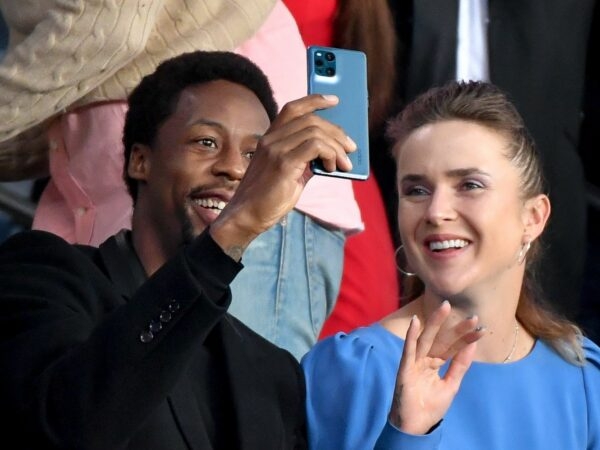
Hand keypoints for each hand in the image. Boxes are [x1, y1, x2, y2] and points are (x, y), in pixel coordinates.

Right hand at [210, 94, 354, 253]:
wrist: (247, 216)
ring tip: (344, 163)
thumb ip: (306, 160)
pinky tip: (333, 168)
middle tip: (351, 147)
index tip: (334, 100)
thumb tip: (332, 154)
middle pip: (311, 119)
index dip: (315, 100)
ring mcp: (275, 149)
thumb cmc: (268, 198)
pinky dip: (330, 154)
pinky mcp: (283, 163)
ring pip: (316, 132)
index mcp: (270, 138)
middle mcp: (271, 139)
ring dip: (337, 146)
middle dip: (337, 132)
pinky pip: (315, 146)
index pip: (293, 108)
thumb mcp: (290, 173)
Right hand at [388, 301, 484, 434]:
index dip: (466, 339)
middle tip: (472, 317)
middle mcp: (425, 359)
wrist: (416, 426)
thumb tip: (472, 346)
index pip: (453, 347)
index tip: (481, 329)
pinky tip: (416, 322)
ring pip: (427, 339)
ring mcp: (415, 362)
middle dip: (456, 328)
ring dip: (435, 323)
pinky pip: (409, 350)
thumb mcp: (451, 385)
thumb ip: (460, 366)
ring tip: (445, 307)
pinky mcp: (405, 368)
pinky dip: (411, 336)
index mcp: (435, 363)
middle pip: (442, 340)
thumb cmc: (430, 407)